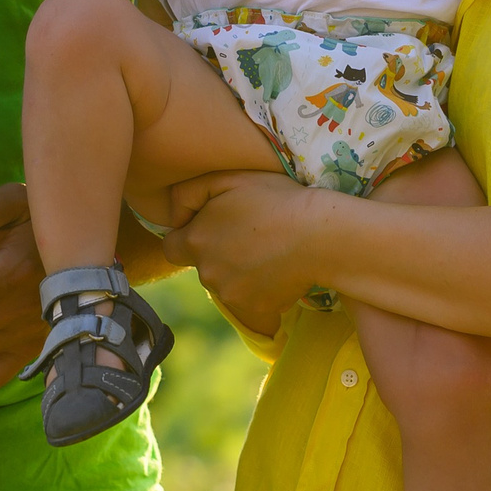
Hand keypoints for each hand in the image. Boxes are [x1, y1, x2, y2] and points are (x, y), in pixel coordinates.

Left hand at [162, 170, 338, 337]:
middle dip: (218, 253)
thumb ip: (189, 194)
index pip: (171, 248)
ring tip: (269, 252)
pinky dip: (260, 292)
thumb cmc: (275, 198)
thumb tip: (176, 218)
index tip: (212, 228)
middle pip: (203, 266)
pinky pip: (250, 304)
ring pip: (226, 285)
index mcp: (196, 241)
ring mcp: (231, 296)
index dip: (188, 237)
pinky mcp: (256, 311)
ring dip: (239, 272)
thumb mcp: (227, 178)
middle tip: (250, 235)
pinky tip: (279, 273)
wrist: (319, 234)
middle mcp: (207, 273)